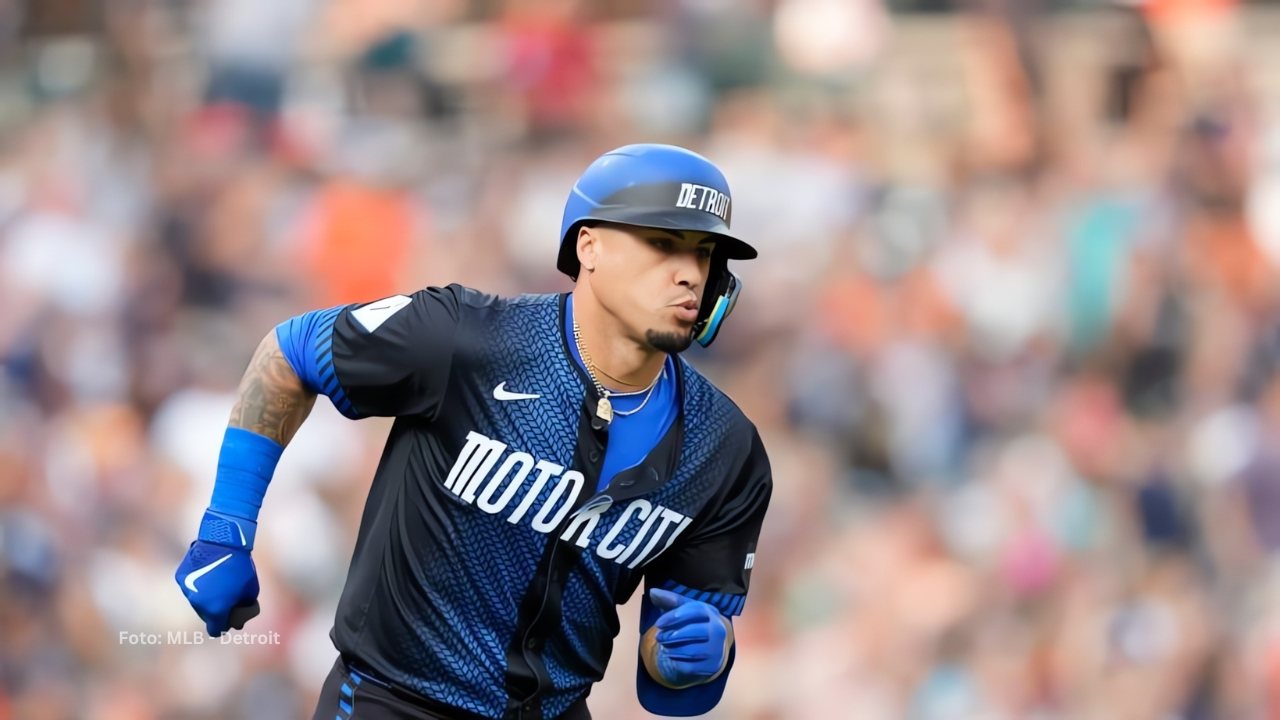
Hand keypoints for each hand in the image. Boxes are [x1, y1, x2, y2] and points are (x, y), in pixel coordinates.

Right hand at [175, 514, 260, 636]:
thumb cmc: (240, 567)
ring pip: (197, 600)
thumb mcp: (250, 590)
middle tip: (226, 596)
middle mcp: (197, 604)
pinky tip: (207, 571)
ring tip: (218, 580)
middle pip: (206, 614)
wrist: (223, 541)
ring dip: (206, 596)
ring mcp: (187, 590)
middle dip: (215, 609)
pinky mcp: (180, 577)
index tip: (228, 619)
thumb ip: (243, 608)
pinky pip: (190, 586)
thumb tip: (238, 621)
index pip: (215, 630)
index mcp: (215, 610)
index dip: (223, 625)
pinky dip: (197, 583)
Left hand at [646, 588, 732, 687]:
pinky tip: (671, 655)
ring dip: (673, 648)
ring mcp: (716, 650)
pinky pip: (690, 666)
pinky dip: (677, 661)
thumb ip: (669, 600)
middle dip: (672, 635)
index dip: (675, 616)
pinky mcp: (711, 667)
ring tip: (664, 645)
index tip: (658, 623)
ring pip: (691, 650)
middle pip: (694, 632)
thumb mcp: (683, 610)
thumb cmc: (693, 624)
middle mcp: (718, 631)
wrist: (710, 648)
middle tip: (658, 637)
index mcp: (712, 613)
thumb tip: (653, 592)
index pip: (696, 611)